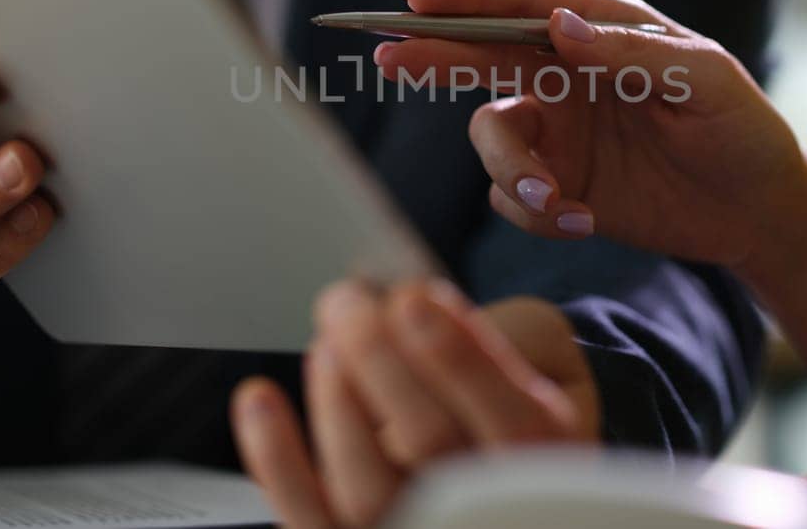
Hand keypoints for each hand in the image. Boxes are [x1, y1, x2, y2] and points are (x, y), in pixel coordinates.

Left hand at [231, 279, 596, 527]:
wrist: (495, 462)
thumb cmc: (505, 391)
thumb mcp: (537, 353)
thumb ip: (492, 334)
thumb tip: (414, 307)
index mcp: (548, 456)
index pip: (513, 421)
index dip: (459, 359)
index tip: (413, 299)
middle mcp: (488, 508)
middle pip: (432, 448)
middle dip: (380, 361)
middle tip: (348, 301)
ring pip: (369, 493)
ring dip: (336, 405)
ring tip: (325, 341)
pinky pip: (311, 522)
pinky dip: (277, 462)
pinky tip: (258, 399)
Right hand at [375, 0, 806, 266]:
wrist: (758, 210)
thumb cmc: (740, 127)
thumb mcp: (704, 81)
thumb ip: (632, 52)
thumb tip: (560, 28)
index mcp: (601, 30)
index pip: (522, 2)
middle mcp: (567, 74)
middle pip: (481, 54)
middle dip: (435, 55)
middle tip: (389, 59)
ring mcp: (559, 132)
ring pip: (491, 137)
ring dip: (507, 167)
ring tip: (551, 197)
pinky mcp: (559, 186)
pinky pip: (511, 196)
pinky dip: (534, 210)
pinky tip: (585, 221)